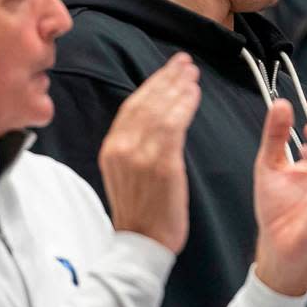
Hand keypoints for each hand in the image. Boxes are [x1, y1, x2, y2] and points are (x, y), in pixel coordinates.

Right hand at [99, 53, 200, 253]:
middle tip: (184, 62)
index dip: (152, 84)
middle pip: (145, 102)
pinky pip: (174, 126)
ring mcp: (140, 156)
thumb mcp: (125, 172)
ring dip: (178, 87)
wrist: (142, 244)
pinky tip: (194, 94)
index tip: (169, 70)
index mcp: (112, 148)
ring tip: (192, 73)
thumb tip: (152, 120)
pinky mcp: (161, 165)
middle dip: (167, 78)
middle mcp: (122, 148)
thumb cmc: (141, 211)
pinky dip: (184, 106)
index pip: (132, 106)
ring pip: (160, 110)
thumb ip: (134, 145)